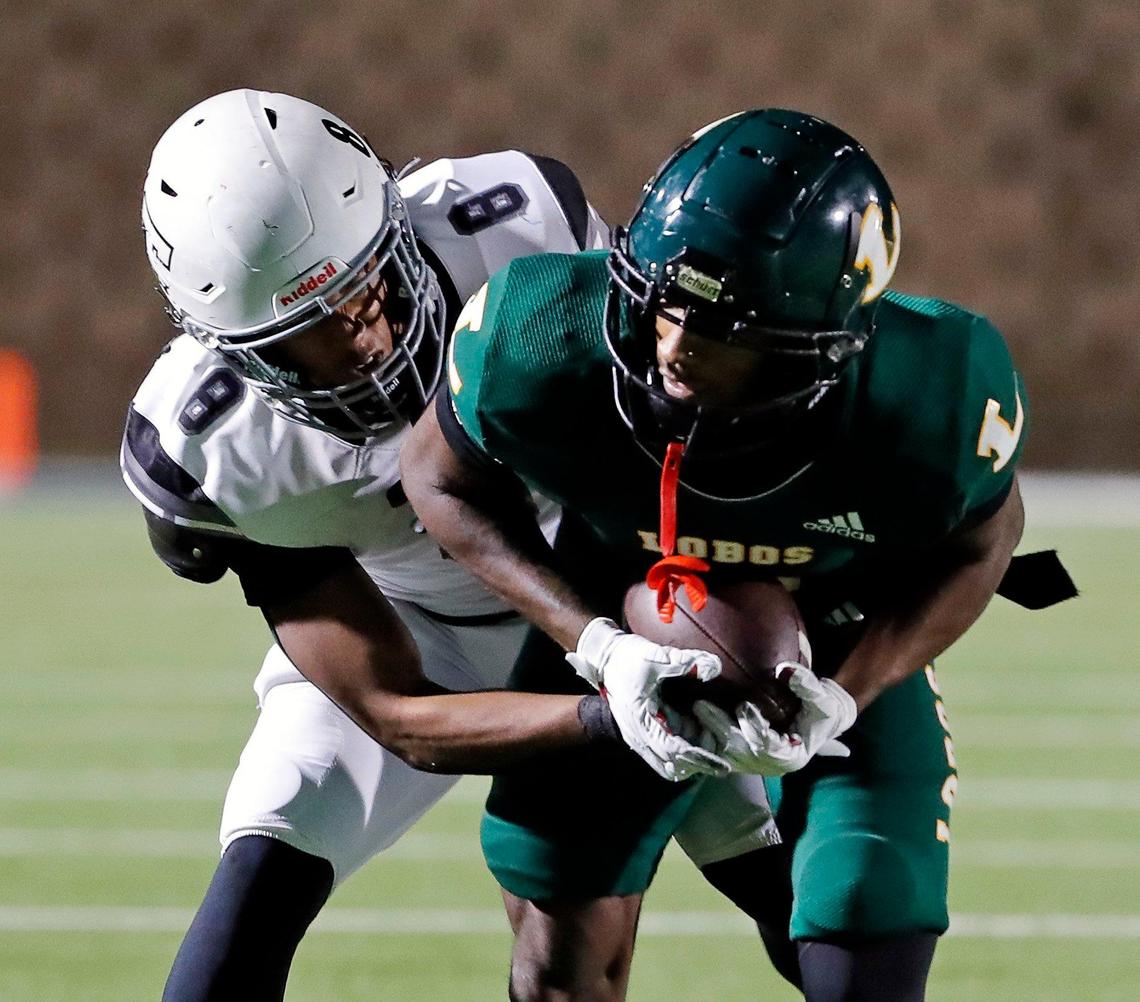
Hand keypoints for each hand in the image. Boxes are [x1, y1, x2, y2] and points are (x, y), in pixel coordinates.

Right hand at [567, 618, 729, 781]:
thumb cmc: (628, 657)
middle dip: (699, 760)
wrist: (604, 657)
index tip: (723, 765)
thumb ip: (685, 661)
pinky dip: (682, 750)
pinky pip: (664, 752)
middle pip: (673, 765)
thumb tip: (713, 667)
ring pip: (669, 763)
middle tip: (720, 745)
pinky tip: (696, 732)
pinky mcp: (644, 731)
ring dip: (691, 757)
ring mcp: (639, 735)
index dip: (701, 758)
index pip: (674, 751)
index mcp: (641, 720)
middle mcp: (638, 735)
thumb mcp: (656, 657)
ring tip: (708, 737)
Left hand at [693, 664, 856, 775]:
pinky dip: (701, 737)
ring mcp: (750, 762)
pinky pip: (714, 751)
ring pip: (721, 753)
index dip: (755, 728)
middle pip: (737, 751)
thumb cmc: (822, 711)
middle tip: (700, 706)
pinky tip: (687, 718)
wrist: (818, 721)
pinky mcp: (737, 755)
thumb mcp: (823, 699)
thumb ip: (807, 685)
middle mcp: (766, 765)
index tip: (744, 706)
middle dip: (719, 728)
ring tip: (690, 709)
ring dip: (705, 732)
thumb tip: (785, 670)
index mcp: (790, 757)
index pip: (766, 747)